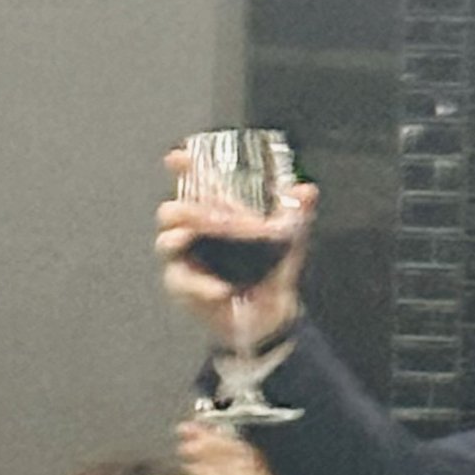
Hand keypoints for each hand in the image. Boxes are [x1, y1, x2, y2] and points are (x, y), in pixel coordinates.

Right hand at [155, 147, 314, 344]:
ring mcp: (184, 260)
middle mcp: (193, 233)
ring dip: (184, 237)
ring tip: (203, 240)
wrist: (268, 316)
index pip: (193, 185)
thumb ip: (296, 215)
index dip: (183, 169)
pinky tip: (220, 290)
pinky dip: (202, 285)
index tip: (179, 158)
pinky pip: (183, 282)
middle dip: (191, 210)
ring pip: (166, 241)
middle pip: (172, 211)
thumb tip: (308, 190)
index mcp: (215, 215)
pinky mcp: (183, 288)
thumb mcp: (287, 242)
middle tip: (219, 218)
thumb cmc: (269, 272)